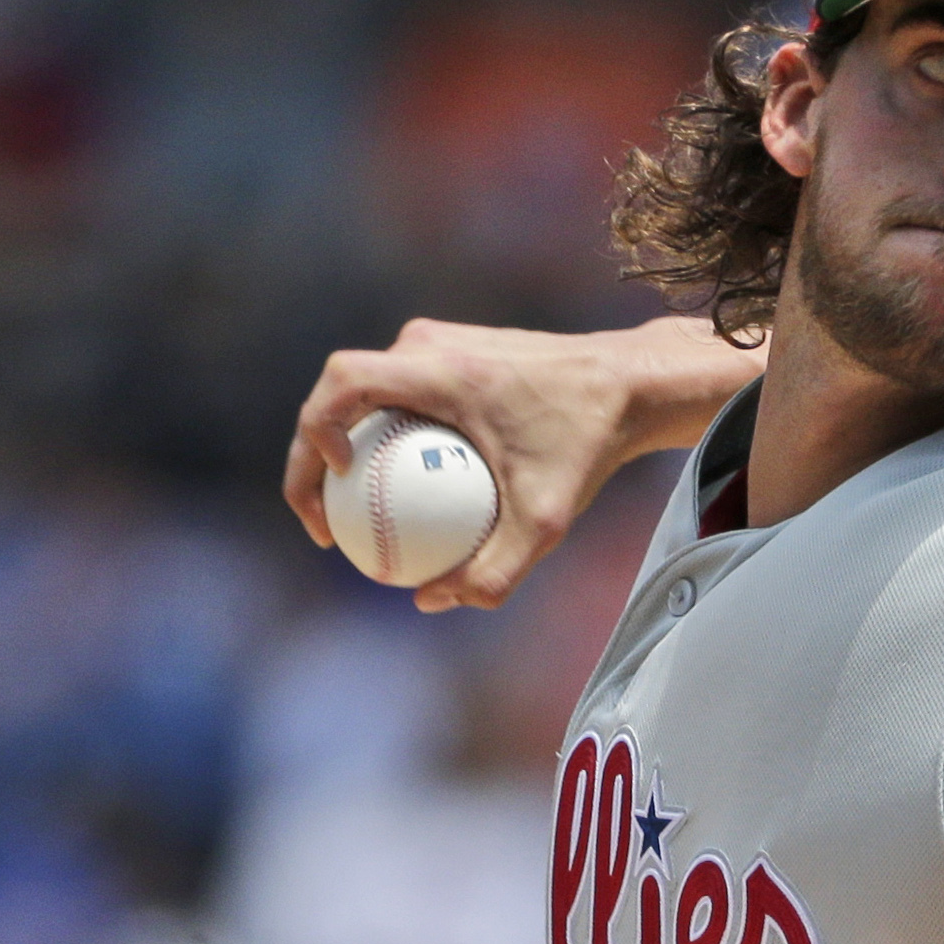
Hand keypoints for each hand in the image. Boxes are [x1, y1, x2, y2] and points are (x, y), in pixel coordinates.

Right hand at [283, 316, 757, 612]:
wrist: (630, 385)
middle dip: (314, 455)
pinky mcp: (454, 352)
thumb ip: (493, 571)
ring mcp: (440, 343)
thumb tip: (431, 601)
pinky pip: (402, 395)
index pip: (342, 382)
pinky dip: (387, 438)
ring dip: (348, 445)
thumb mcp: (547, 522)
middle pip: (341, 390)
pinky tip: (402, 495)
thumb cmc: (588, 445)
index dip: (315, 429)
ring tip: (353, 515)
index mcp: (438, 367)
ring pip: (368, 393)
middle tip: (324, 524)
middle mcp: (429, 344)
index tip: (334, 481)